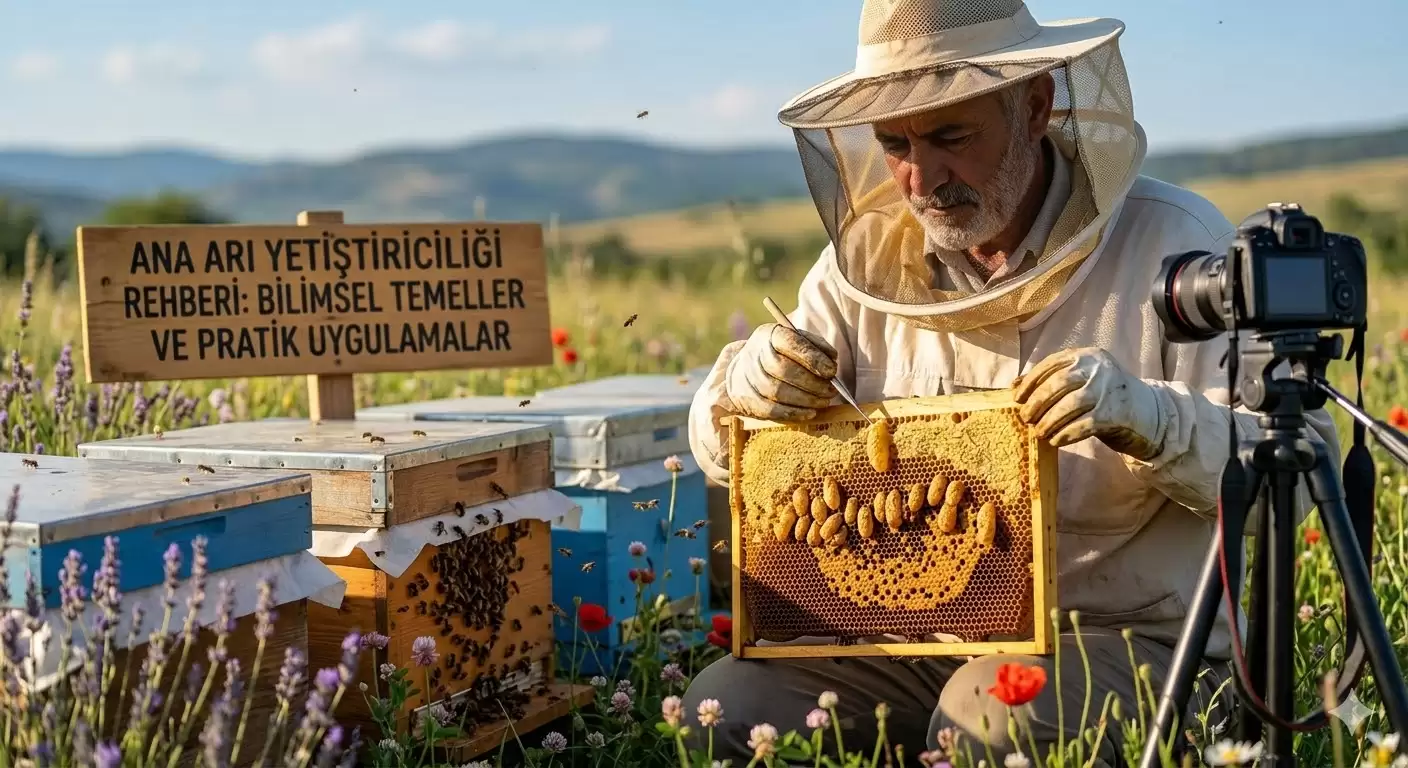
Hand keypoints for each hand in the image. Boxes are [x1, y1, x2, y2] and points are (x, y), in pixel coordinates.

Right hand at [726, 323, 839, 420]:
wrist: (743, 371)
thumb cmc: (780, 355)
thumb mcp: (796, 342)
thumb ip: (815, 346)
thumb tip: (832, 358)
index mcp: (769, 335)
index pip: (790, 342)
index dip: (813, 358)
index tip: (831, 371)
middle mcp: (754, 354)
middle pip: (783, 369)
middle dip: (812, 382)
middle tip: (831, 390)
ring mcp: (747, 378)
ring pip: (777, 392)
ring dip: (806, 399)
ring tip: (824, 401)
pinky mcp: (747, 401)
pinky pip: (771, 410)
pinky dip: (794, 413)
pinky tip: (810, 412)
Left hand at [1012, 348, 1165, 459]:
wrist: (1149, 412)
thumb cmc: (1105, 396)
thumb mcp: (1082, 380)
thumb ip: (1053, 379)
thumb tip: (1014, 386)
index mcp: (1087, 355)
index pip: (1051, 364)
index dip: (1030, 381)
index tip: (1016, 398)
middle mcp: (1098, 368)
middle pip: (1058, 384)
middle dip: (1036, 403)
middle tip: (1025, 418)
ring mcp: (1108, 390)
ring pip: (1068, 405)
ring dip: (1048, 421)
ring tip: (1038, 432)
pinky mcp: (1114, 413)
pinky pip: (1082, 425)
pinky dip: (1065, 434)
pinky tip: (1055, 440)